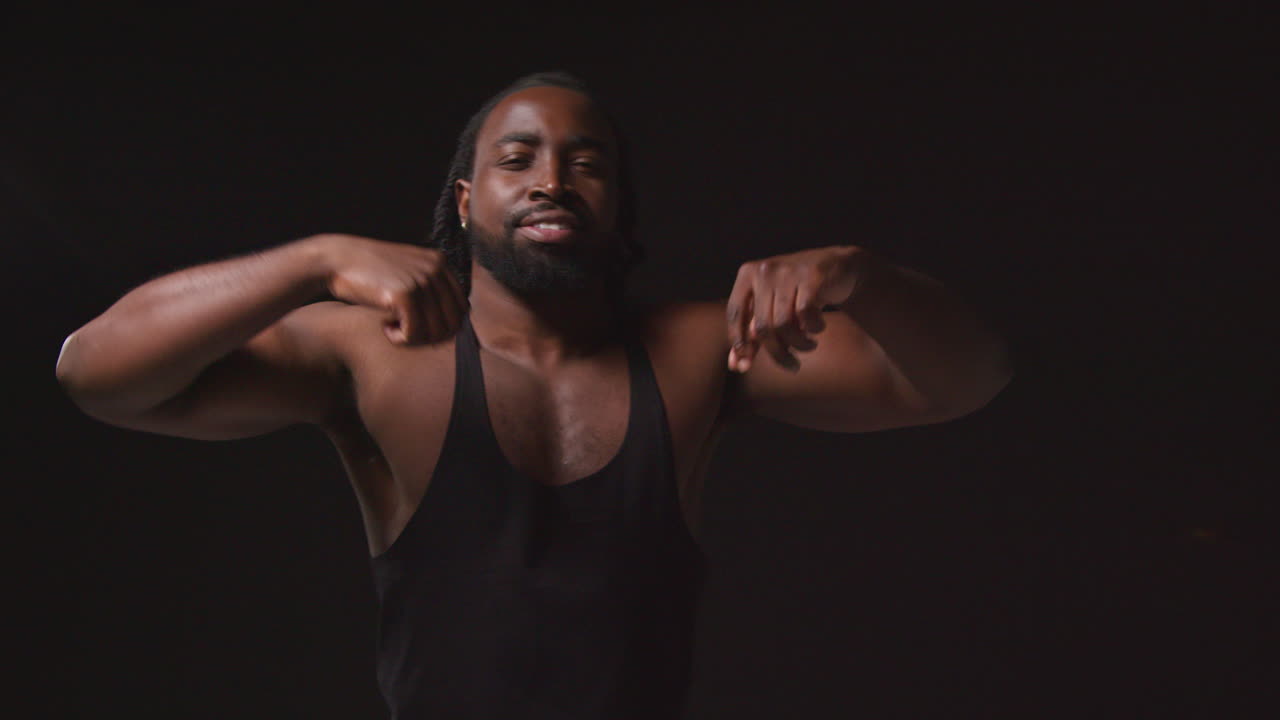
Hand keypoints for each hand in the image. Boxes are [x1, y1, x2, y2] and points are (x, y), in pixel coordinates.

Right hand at [312, 233, 467, 344]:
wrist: (335, 260)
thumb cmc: (368, 274)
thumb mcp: (406, 273)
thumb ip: (430, 291)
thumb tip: (453, 328)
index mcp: (439, 262)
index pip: (462, 308)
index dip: (443, 326)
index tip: (417, 327)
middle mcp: (435, 268)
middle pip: (453, 322)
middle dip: (430, 336)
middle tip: (405, 333)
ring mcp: (422, 279)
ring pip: (436, 331)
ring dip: (413, 340)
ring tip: (392, 329)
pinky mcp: (405, 293)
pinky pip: (415, 333)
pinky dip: (400, 339)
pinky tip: (385, 328)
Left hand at [726, 245, 864, 372]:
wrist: (837, 267)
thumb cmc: (798, 292)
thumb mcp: (772, 309)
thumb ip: (753, 335)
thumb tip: (736, 366)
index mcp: (747, 274)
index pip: (735, 313)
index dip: (738, 342)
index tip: (745, 365)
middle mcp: (764, 270)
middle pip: (761, 326)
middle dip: (777, 353)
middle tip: (792, 366)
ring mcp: (787, 271)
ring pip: (783, 324)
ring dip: (799, 344)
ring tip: (809, 346)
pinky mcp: (811, 276)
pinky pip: (805, 314)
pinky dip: (813, 327)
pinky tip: (818, 328)